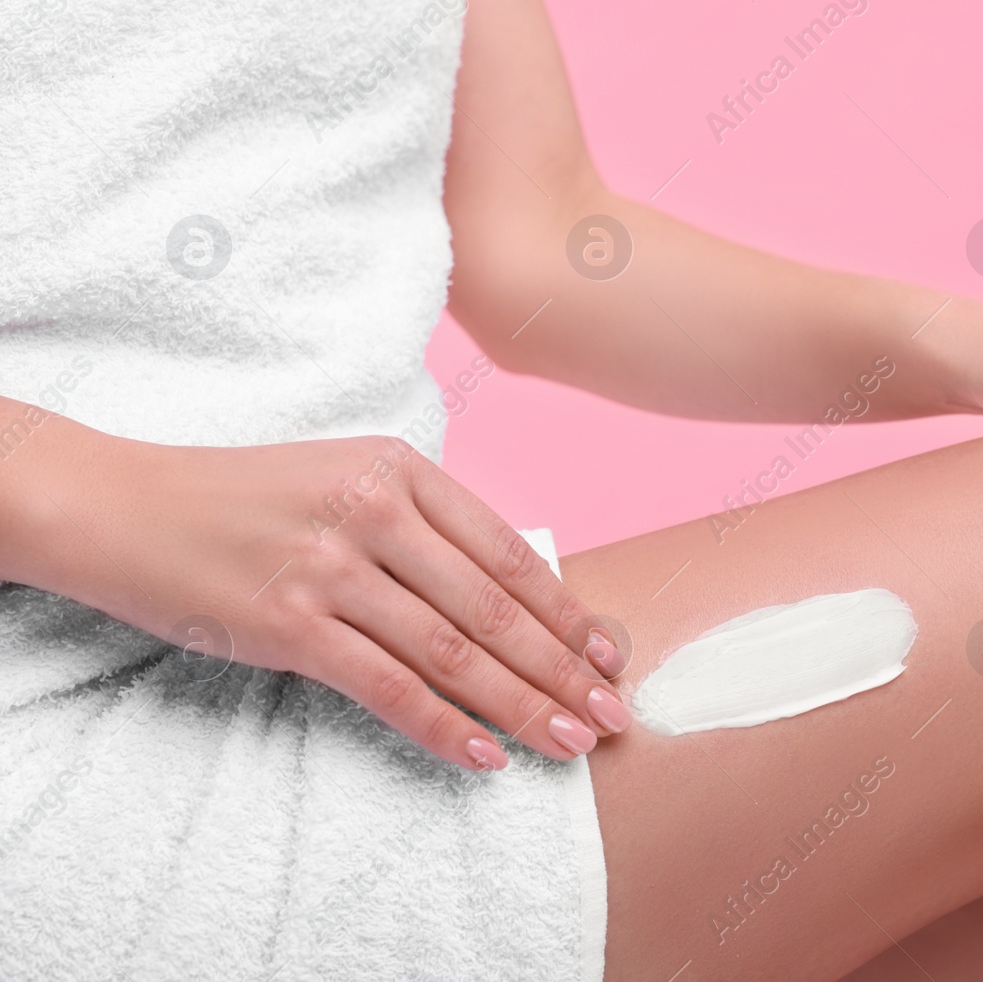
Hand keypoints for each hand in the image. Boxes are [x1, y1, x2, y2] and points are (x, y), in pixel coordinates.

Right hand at [10, 425, 630, 769]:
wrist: (127, 507)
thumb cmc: (248, 497)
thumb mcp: (347, 478)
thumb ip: (423, 525)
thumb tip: (511, 596)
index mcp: (399, 468)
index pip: (506, 550)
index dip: (564, 609)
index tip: (607, 653)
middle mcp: (374, 512)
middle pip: (491, 606)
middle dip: (561, 668)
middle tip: (611, 714)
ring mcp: (330, 568)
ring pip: (451, 650)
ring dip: (519, 704)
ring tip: (570, 741)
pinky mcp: (288, 624)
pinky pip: (386, 687)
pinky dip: (442, 726)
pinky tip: (486, 756)